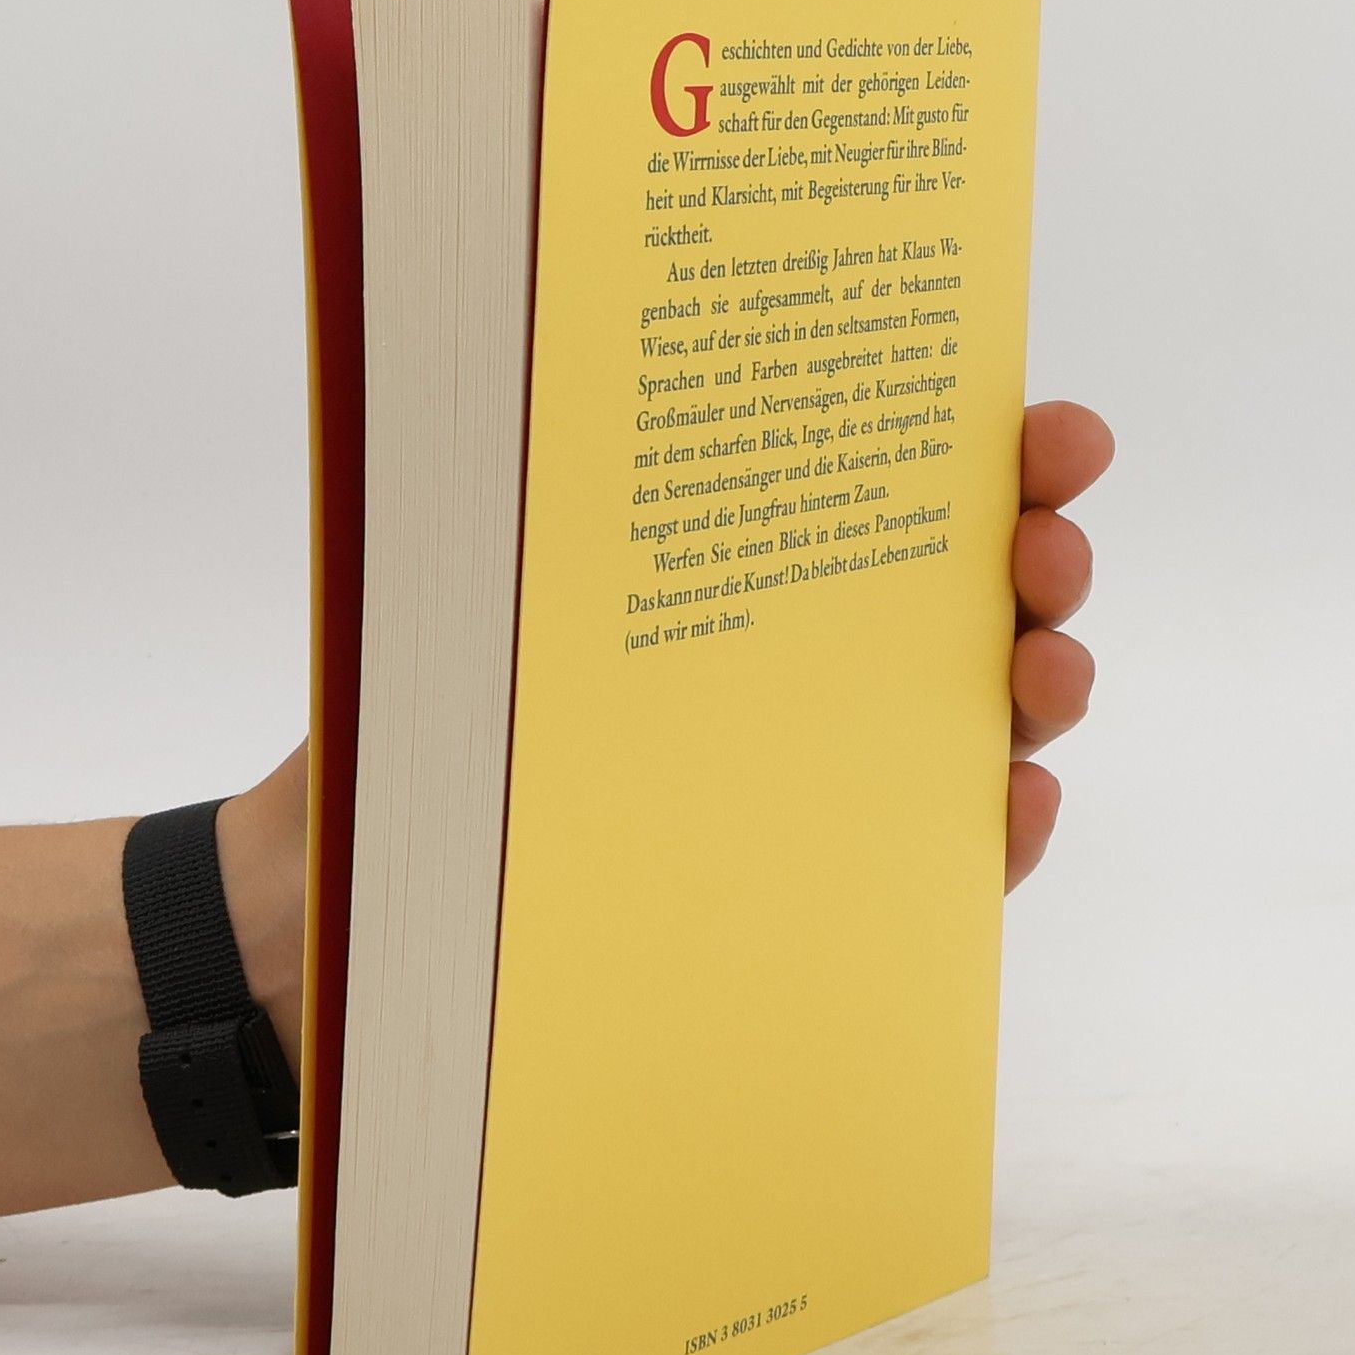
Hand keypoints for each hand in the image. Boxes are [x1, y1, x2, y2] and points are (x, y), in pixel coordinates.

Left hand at [230, 398, 1112, 1057]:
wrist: (309, 961)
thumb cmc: (371, 775)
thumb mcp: (433, 629)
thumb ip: (499, 532)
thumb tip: (537, 392)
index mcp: (692, 578)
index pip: (849, 492)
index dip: (968, 454)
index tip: (1038, 430)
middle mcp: (760, 669)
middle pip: (940, 599)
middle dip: (1031, 559)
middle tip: (1046, 551)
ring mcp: (792, 784)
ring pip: (959, 726)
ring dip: (1035, 689)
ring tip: (1042, 672)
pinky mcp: (799, 901)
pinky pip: (927, 867)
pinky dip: (992, 836)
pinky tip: (1016, 802)